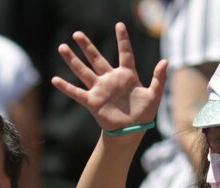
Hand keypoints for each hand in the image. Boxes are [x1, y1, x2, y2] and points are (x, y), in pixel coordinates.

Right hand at [51, 22, 166, 131]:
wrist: (131, 131)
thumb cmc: (143, 114)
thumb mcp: (154, 95)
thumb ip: (159, 78)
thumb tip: (165, 61)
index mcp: (127, 75)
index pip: (125, 53)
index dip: (122, 39)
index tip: (119, 25)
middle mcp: (110, 79)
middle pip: (96, 59)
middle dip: (87, 46)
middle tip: (77, 33)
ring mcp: (100, 90)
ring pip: (83, 71)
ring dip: (73, 60)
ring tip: (62, 47)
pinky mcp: (92, 102)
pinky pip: (77, 93)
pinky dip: (66, 87)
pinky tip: (54, 80)